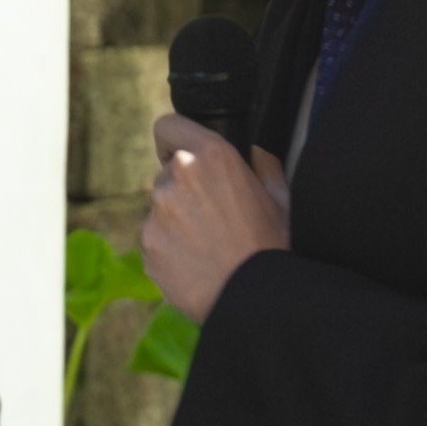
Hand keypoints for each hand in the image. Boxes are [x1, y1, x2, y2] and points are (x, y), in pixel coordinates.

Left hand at [142, 114, 289, 318]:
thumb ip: (262, 164)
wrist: (252, 299)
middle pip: (167, 173)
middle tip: (212, 216)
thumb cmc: (270, 246)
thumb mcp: (279, 197)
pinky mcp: (147, 244)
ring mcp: (157, 212)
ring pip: (160, 208)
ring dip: (175, 220)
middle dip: (184, 189)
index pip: (168, 126)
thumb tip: (253, 151)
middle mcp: (177, 176)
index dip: (174, 140)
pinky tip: (196, 263)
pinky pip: (154, 239)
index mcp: (211, 156)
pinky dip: (168, 248)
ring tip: (206, 245)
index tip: (183, 155)